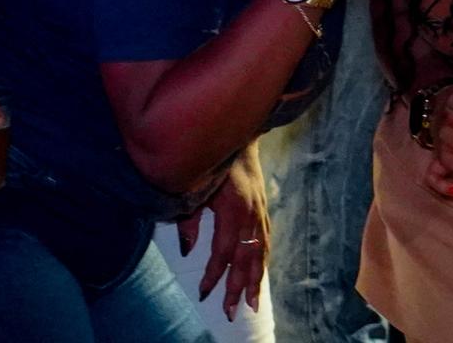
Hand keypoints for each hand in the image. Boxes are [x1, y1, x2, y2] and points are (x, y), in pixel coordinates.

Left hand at [178, 152, 268, 320]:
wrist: (238, 139)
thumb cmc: (212, 163)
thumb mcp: (195, 189)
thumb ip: (189, 221)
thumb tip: (187, 251)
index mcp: (233, 210)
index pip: (223, 252)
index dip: (213, 275)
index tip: (203, 292)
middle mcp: (252, 215)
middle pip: (246, 259)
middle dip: (237, 288)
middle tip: (230, 312)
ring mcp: (261, 213)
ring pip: (260, 253)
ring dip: (255, 280)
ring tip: (252, 304)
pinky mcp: (264, 210)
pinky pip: (265, 242)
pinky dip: (262, 262)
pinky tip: (259, 275)